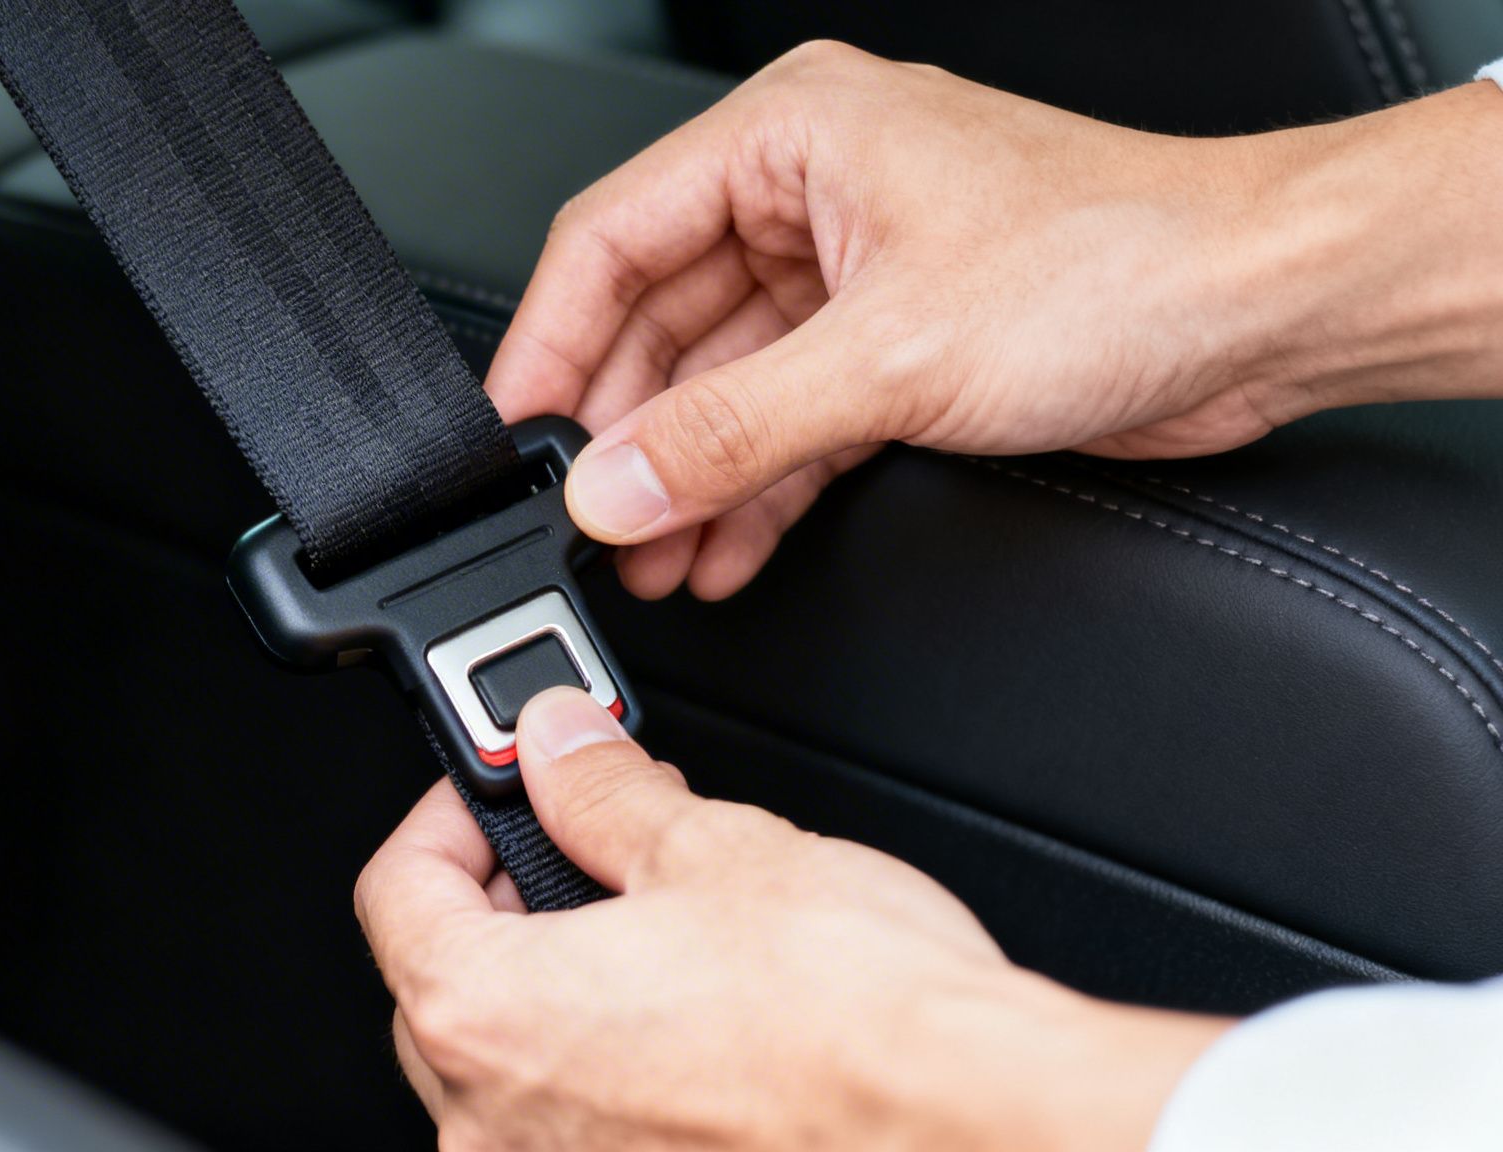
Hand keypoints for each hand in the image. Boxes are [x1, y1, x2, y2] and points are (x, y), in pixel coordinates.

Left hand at [356, 688, 1230, 1150]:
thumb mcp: (713, 847)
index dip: (449, 812)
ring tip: (658, 936)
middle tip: (585, 847)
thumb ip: (601, 789)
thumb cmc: (853, 1019)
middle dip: (507, 903)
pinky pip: (578, 1129)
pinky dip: (609, 1074)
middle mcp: (494, 1129)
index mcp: (483, 1018)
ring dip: (560, 993)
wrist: (965, 1125)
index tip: (501, 785)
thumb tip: (559, 741)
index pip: (396, 891)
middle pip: (442, 985)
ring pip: (512, 1069)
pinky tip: (687, 1030)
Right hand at [485, 44, 1502, 599]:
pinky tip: (723, 549)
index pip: (613, 237)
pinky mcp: (898, 343)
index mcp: (792, 136)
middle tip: (587, 523)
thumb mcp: (888, 356)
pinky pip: (789, 420)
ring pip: (724, 381)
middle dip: (628, 434)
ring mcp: (855, 271)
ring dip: (688, 476)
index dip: (551, 345)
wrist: (1263, 309)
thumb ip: (730, 430)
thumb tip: (614, 484)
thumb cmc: (1120, 259)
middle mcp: (813, 193)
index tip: (513, 437)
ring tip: (649, 561)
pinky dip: (756, 486)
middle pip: (662, 319)